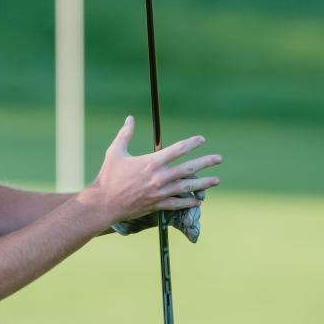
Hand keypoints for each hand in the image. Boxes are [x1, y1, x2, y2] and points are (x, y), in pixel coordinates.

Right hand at [79, 115, 221, 230]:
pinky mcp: (157, 205)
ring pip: (188, 187)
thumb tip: (130, 118)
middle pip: (188, 168)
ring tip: (217, 180)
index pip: (177, 150)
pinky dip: (189, 202)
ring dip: (204, 183)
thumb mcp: (115, 151)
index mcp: (151, 162)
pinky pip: (178, 204)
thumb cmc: (108, 175)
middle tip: (219, 158)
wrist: (104, 202)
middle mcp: (159, 177)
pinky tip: (198, 201)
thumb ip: (125, 134)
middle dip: (206, 162)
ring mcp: (160, 192)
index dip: (191, 143)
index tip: (202, 139)